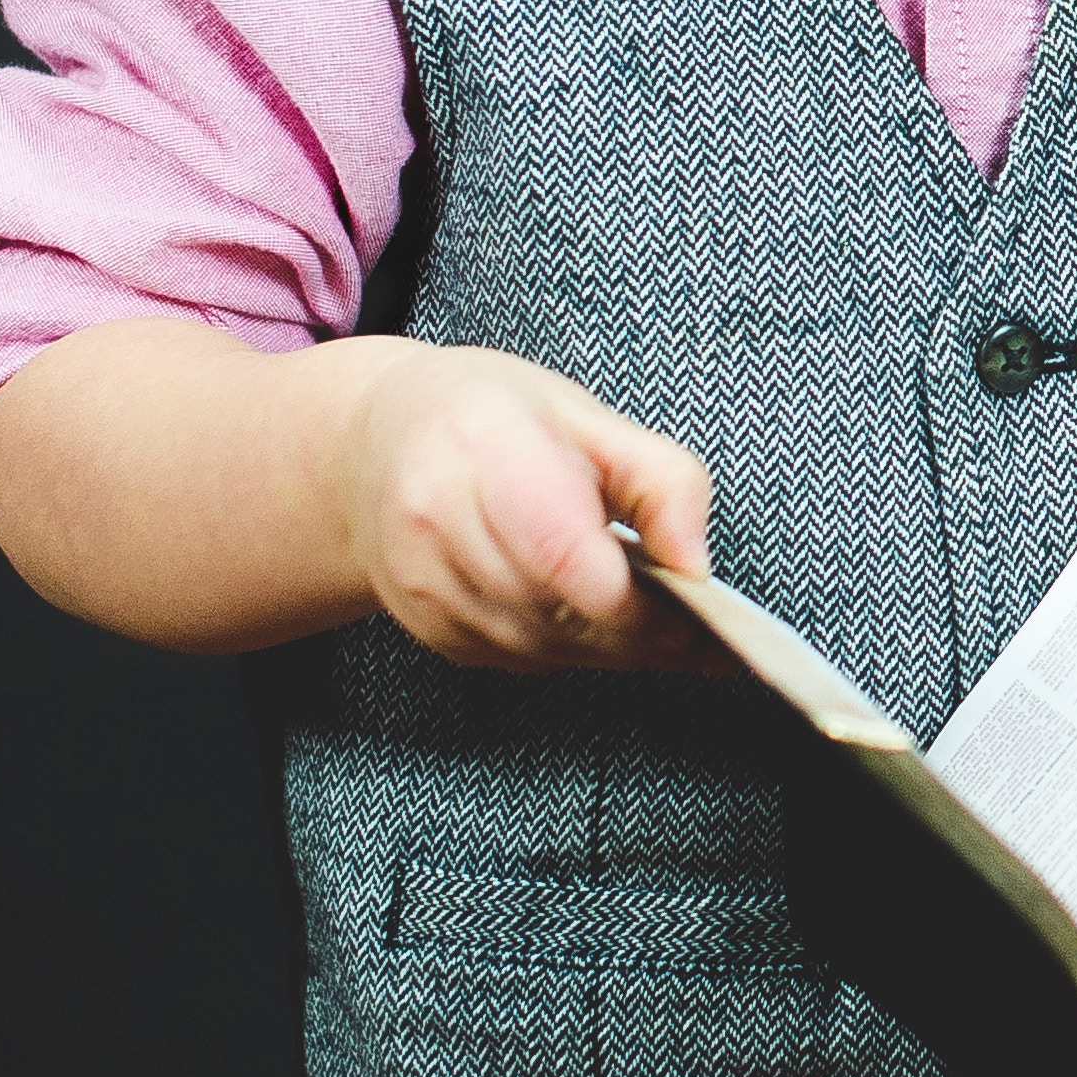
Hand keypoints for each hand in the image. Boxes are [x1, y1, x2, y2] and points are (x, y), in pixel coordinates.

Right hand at [308, 340, 730, 672]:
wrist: (374, 446)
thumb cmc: (493, 418)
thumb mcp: (589, 416)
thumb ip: (660, 480)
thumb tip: (697, 564)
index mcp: (486, 452)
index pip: (566, 557)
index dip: (638, 602)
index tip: (698, 612)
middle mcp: (439, 525)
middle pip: (559, 614)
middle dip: (640, 633)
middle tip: (702, 632)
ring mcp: (423, 585)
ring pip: (542, 649)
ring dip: (611, 650)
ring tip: (663, 627)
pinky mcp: (425, 626)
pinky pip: (516, 660)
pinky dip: (568, 650)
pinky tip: (597, 624)